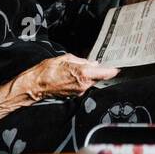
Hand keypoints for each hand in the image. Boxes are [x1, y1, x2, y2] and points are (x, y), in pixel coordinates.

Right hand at [0, 54, 118, 120]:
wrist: (35, 85)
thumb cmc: (47, 70)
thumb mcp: (65, 59)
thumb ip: (81, 61)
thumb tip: (92, 63)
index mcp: (83, 73)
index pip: (105, 73)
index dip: (113, 70)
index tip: (119, 67)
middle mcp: (83, 84)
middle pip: (99, 77)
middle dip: (101, 71)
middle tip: (104, 64)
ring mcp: (79, 91)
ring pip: (91, 81)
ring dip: (91, 75)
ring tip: (86, 67)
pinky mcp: (74, 95)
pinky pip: (83, 85)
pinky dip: (83, 80)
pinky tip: (77, 74)